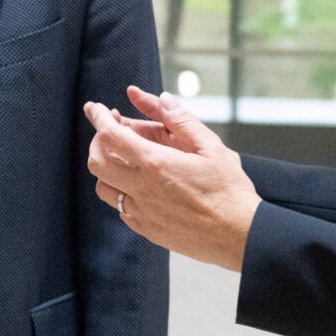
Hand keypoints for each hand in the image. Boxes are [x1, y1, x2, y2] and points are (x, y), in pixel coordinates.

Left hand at [84, 86, 261, 270]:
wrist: (239, 236)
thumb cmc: (229, 192)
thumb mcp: (211, 147)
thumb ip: (182, 120)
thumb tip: (162, 99)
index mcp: (155, 163)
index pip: (110, 135)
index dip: (99, 118)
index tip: (96, 109)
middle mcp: (141, 188)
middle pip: (96, 161)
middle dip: (97, 141)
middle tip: (109, 131)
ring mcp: (141, 212)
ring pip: (103, 187)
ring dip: (106, 168)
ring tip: (123, 158)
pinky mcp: (146, 229)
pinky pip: (120, 208)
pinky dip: (120, 191)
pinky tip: (138, 184)